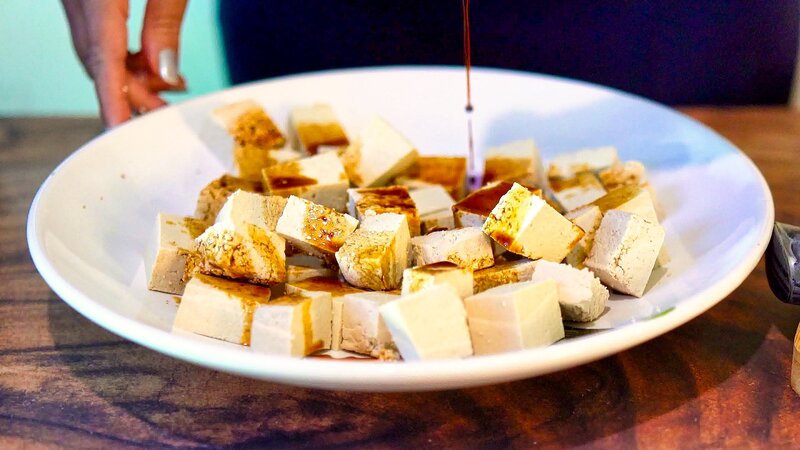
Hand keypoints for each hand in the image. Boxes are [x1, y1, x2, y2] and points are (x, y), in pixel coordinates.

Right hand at [62, 0, 187, 126]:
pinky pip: (96, 34)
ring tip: (169, 86)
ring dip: (129, 75)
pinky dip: (122, 56)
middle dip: (131, 92)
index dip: (112, 98)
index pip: (102, 56)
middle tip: (164, 109)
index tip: (121, 129)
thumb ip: (164, 22)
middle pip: (97, 58)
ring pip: (95, 50)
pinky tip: (150, 63)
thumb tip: (165, 71)